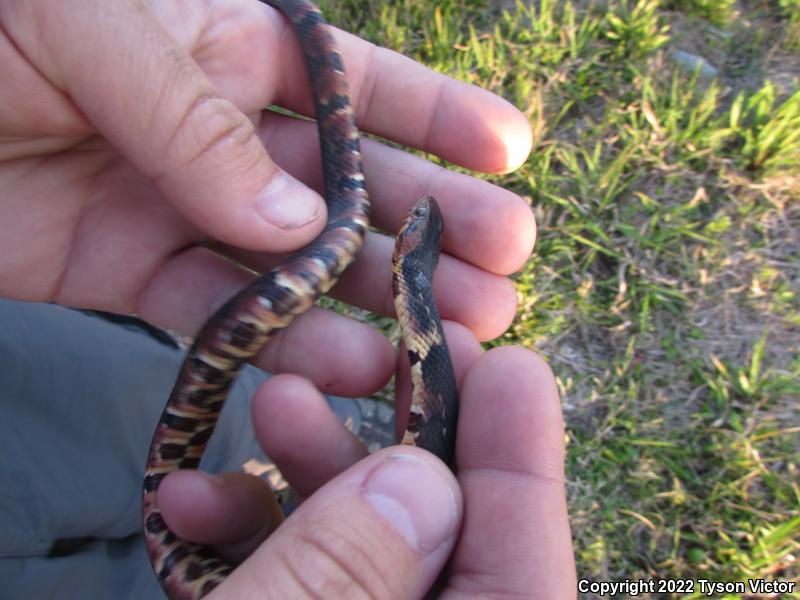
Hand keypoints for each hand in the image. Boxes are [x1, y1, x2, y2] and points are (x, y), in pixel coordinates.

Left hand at [0, 0, 533, 397]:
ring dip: (377, 299)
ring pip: (304, 263)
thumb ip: (196, 120)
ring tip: (452, 332)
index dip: (442, 116)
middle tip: (504, 268)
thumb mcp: (93, 23)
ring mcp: (185, 206)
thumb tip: (297, 227)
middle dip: (433, 224)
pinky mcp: (133, 271)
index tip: (513, 152)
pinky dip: (284, 340)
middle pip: (353, 185)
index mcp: (229, 45)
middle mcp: (224, 130)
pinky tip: (350, 363)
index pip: (360, 84)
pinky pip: (226, 312)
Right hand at [159, 328, 576, 597]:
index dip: (521, 455)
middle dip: (404, 436)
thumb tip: (422, 476)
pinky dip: (253, 537)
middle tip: (385, 349)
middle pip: (443, 536)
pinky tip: (191, 502)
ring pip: (364, 548)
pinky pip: (297, 577)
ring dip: (315, 470)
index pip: (524, 562)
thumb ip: (353, 570)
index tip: (509, 360)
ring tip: (271, 399)